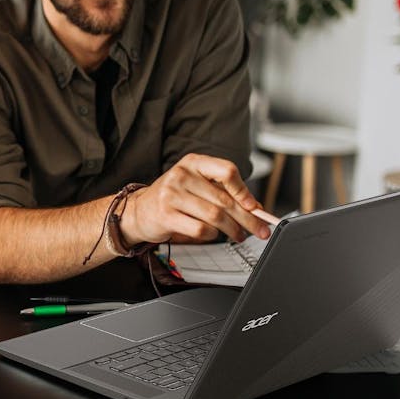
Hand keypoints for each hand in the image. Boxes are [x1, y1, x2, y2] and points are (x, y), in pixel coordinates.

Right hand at [120, 154, 269, 244]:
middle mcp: (182, 175)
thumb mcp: (198, 187)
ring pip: (215, 216)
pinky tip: (212, 235)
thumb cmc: (174, 198)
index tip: (255, 207)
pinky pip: (201, 229)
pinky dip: (212, 235)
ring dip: (232, 230)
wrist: (140, 211)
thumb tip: (256, 209)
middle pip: (224, 199)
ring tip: (239, 235)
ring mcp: (172, 195)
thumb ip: (225, 193)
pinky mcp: (166, 215)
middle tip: (259, 230)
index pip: (227, 171)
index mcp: (193, 162)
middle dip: (247, 218)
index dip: (244, 191)